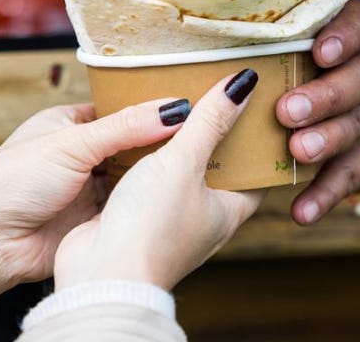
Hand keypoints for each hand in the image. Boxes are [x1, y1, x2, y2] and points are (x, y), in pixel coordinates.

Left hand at [0, 97, 190, 312]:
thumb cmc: (11, 183)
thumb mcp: (72, 145)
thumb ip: (125, 127)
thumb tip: (174, 109)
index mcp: (68, 124)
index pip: (119, 107)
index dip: (151, 107)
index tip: (190, 103)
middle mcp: (81, 155)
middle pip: (132, 143)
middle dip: (161, 141)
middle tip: (206, 133)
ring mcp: (90, 189)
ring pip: (135, 175)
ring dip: (158, 172)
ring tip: (204, 160)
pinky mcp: (96, 220)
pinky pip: (131, 206)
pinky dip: (149, 201)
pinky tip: (178, 193)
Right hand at [54, 70, 266, 290]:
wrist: (100, 276)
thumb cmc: (151, 229)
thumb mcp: (185, 163)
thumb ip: (210, 122)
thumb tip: (243, 83)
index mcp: (228, 211)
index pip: (257, 171)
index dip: (259, 139)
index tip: (256, 106)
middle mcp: (201, 218)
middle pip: (216, 167)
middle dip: (211, 133)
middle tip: (211, 91)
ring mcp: (166, 220)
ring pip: (176, 172)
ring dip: (172, 142)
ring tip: (171, 101)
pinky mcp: (133, 219)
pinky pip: (143, 179)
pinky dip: (141, 156)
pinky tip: (133, 131)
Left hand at [276, 0, 359, 224]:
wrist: (357, 106)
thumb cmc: (296, 69)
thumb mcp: (291, 49)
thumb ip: (266, 48)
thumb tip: (216, 61)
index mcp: (352, 35)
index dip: (345, 36)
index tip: (319, 52)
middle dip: (324, 95)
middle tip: (288, 111)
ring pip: (357, 124)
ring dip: (326, 140)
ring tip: (298, 151)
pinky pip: (352, 176)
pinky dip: (324, 194)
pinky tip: (301, 210)